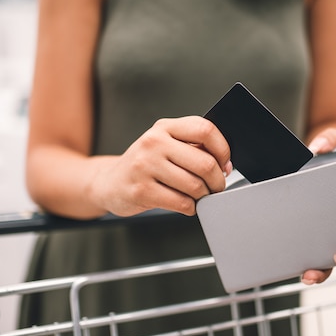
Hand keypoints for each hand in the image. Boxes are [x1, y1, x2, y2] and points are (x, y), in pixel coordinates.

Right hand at [90, 116, 231, 216]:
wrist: (110, 183)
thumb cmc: (145, 165)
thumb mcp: (165, 145)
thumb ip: (192, 147)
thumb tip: (225, 164)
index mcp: (165, 127)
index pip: (205, 129)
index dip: (222, 149)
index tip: (225, 163)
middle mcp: (153, 142)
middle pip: (204, 163)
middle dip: (218, 180)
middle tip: (217, 187)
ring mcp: (145, 166)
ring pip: (195, 186)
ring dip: (204, 196)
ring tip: (200, 196)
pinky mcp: (141, 190)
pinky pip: (182, 203)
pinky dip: (191, 208)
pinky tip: (186, 204)